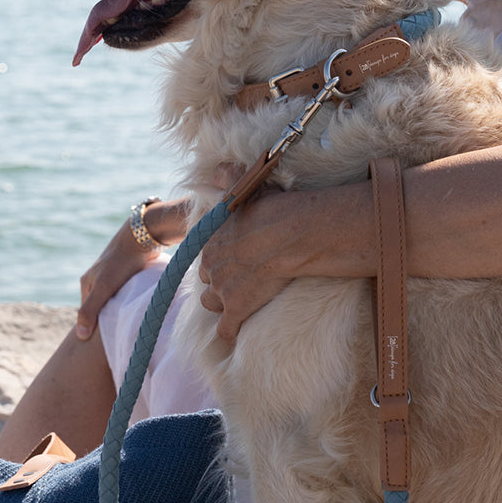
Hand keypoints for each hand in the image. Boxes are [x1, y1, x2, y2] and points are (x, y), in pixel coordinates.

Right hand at [75, 199, 186, 339]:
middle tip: (121, 330)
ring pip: (114, 298)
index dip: (96, 326)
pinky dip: (129, 298)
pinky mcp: (127, 270)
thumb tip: (80, 336)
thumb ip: (90, 311)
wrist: (141, 236)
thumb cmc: (122, 263)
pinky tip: (139, 304)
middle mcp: (97, 277)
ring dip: (120, 307)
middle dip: (108, 317)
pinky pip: (126, 290)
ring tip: (131, 318)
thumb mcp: (103, 288)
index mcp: (86, 282)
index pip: (87, 312)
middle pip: (100, 305)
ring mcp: (112, 273)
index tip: (108, 338)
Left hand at [197, 184, 298, 343]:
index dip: (223, 260)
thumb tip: (217, 170)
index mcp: (212, 240)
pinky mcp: (237, 310)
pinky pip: (226, 331)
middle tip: (242, 282)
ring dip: (223, 306)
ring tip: (240, 305)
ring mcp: (222, 289)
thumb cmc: (275, 209)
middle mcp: (211, 265)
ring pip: (211, 304)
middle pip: (207, 281)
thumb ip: (230, 180)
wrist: (293, 233)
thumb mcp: (249, 189)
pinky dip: (231, 332)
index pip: (208, 256)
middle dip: (221, 283)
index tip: (238, 261)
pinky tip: (239, 332)